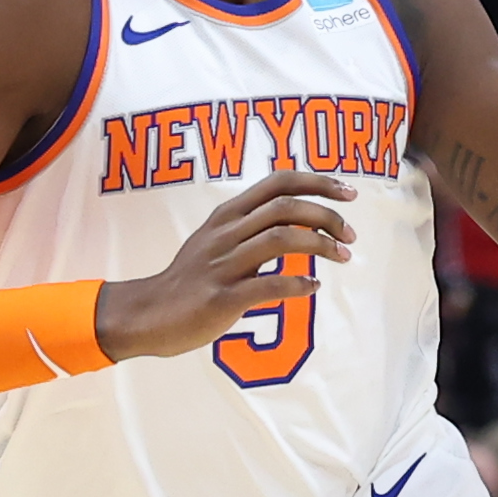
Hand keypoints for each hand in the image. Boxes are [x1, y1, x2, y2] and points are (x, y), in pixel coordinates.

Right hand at [94, 166, 352, 360]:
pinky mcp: (221, 298)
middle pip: (285, 207)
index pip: (277, 182)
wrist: (146, 315)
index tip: (347, 193)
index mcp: (226, 216)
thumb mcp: (214, 241)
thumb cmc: (188, 281)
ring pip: (281, 238)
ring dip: (320, 245)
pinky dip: (297, 283)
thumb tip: (295, 221)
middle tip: (350, 233)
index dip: (317, 182)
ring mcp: (222, 265)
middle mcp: (225, 233)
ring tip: (342, 256)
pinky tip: (312, 286)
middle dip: (326, 215)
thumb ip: (249, 227)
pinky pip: (268, 285)